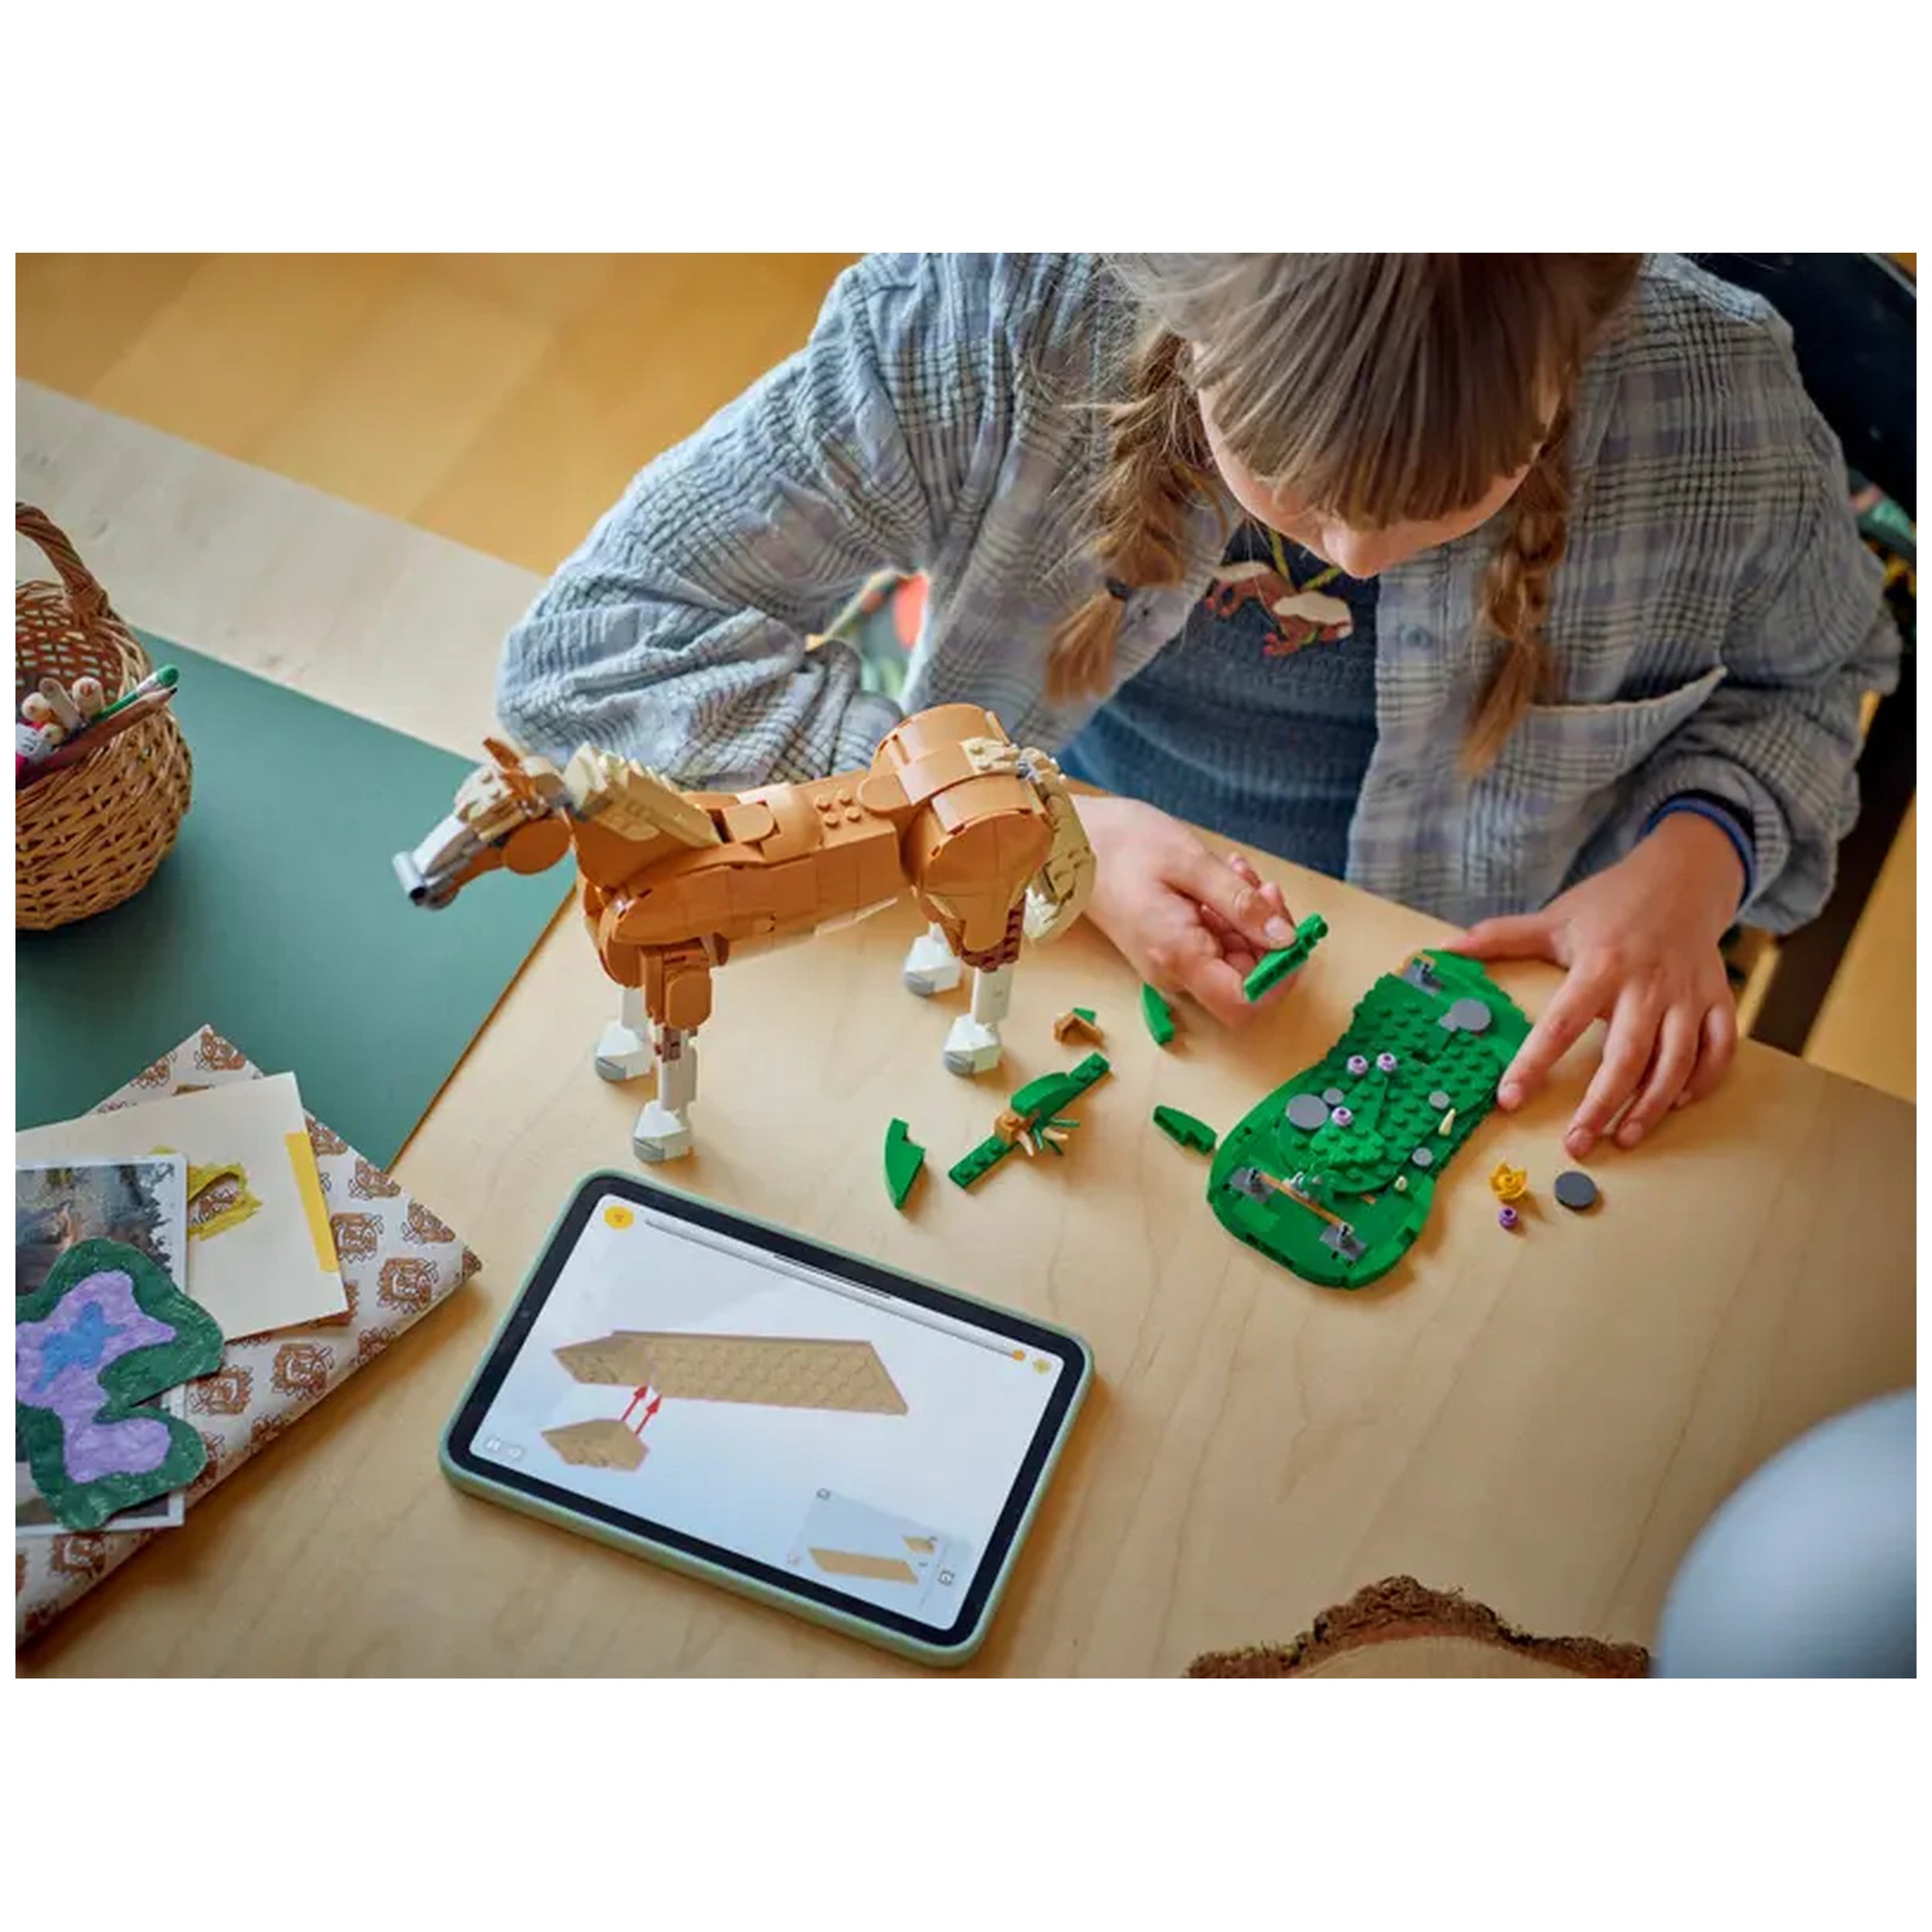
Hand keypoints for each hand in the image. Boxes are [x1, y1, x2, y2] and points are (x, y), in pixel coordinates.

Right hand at [1077, 794, 1298, 1025]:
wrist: (1067, 840)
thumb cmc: (1121, 845)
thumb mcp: (1190, 864)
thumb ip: (1241, 904)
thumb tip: (1286, 939)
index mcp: (1179, 957)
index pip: (1245, 1004)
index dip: (1279, 976)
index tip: (1287, 933)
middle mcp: (1175, 971)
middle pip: (1246, 979)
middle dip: (1267, 935)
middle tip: (1259, 885)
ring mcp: (1171, 961)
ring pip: (1234, 957)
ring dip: (1248, 917)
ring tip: (1234, 870)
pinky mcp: (1169, 946)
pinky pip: (1214, 942)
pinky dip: (1228, 913)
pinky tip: (1221, 878)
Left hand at [1447, 813, 1743, 1156]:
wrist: (1684, 875)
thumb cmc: (1611, 903)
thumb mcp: (1555, 918)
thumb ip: (1500, 937)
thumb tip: (1445, 949)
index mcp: (1601, 964)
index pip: (1561, 1023)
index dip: (1534, 1063)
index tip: (1509, 1099)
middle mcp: (1648, 984)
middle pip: (1626, 1055)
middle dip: (1601, 1105)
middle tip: (1576, 1144)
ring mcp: (1688, 994)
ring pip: (1677, 1061)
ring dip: (1652, 1105)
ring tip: (1624, 1139)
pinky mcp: (1718, 999)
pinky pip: (1720, 1049)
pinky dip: (1703, 1081)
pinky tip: (1675, 1103)